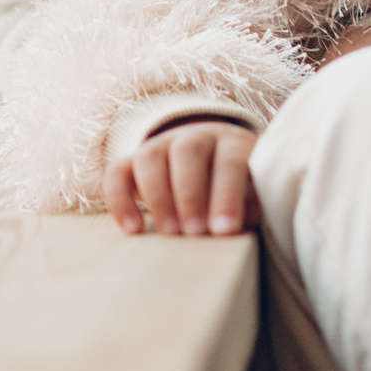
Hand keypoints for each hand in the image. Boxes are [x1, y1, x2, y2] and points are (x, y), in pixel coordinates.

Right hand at [106, 116, 259, 237]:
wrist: (210, 167)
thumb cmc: (239, 190)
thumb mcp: (253, 194)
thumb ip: (251, 206)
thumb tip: (233, 226)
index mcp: (232, 142)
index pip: (231, 159)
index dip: (227, 194)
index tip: (225, 231)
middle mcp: (196, 137)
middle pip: (188, 150)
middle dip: (190, 193)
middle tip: (194, 233)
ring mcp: (161, 145)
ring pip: (150, 155)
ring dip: (158, 196)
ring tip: (169, 233)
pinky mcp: (132, 161)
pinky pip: (116, 172)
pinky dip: (120, 200)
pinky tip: (133, 231)